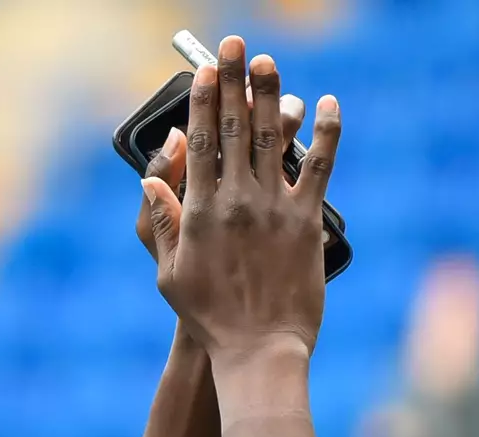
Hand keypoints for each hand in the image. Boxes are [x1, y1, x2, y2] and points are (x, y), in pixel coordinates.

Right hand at [140, 37, 340, 360]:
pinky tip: (326, 104)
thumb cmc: (209, 318)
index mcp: (199, 213)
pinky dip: (324, 132)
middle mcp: (235, 203)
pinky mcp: (306, 221)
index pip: (199, 143)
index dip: (201, 101)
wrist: (259, 349)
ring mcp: (273, 209)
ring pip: (270, 138)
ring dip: (270, 95)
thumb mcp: (169, 274)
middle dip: (231, 82)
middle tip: (233, 45)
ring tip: (267, 62)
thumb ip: (161, 223)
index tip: (203, 71)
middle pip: (232, 128)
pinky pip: (317, 167)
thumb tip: (152, 179)